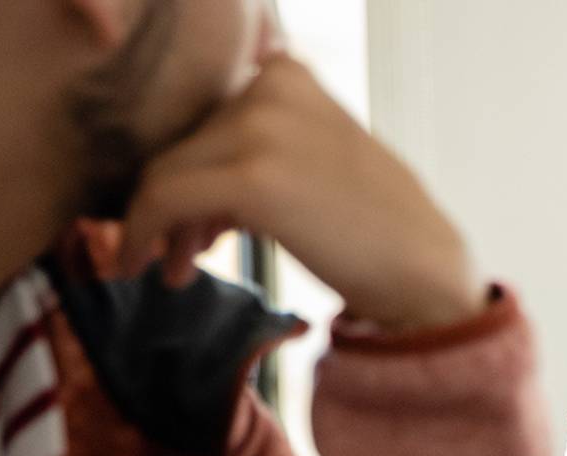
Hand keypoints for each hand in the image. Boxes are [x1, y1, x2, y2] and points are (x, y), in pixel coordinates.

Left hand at [118, 56, 481, 332]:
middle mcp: (271, 86)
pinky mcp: (250, 178)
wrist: (424, 267)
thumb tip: (180, 181)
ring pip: (165, 174)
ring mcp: (260, 128)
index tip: (194, 218)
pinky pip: (162, 200)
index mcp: (287, 73)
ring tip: (174, 270)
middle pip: (181, 146)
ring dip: (161, 228)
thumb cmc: (373, 224)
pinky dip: (142, 234)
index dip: (190, 171)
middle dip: (173, 206)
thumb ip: (257, 145)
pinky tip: (147, 268)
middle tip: (182, 256)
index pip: (203, 119)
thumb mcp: (315, 153)